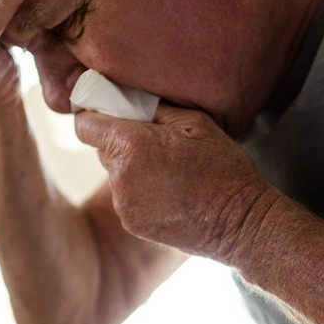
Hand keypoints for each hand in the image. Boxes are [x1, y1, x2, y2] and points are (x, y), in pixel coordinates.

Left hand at [74, 105, 277, 261]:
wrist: (238, 222)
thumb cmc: (221, 167)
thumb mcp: (194, 122)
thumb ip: (153, 108)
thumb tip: (127, 99)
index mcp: (130, 144)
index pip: (85, 124)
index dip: (96, 116)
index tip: (112, 115)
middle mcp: (119, 176)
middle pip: (102, 149)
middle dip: (121, 143)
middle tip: (157, 144)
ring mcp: (123, 204)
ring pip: (115, 175)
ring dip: (132, 169)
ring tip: (169, 172)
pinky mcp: (131, 224)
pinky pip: (126, 198)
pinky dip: (141, 193)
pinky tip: (170, 193)